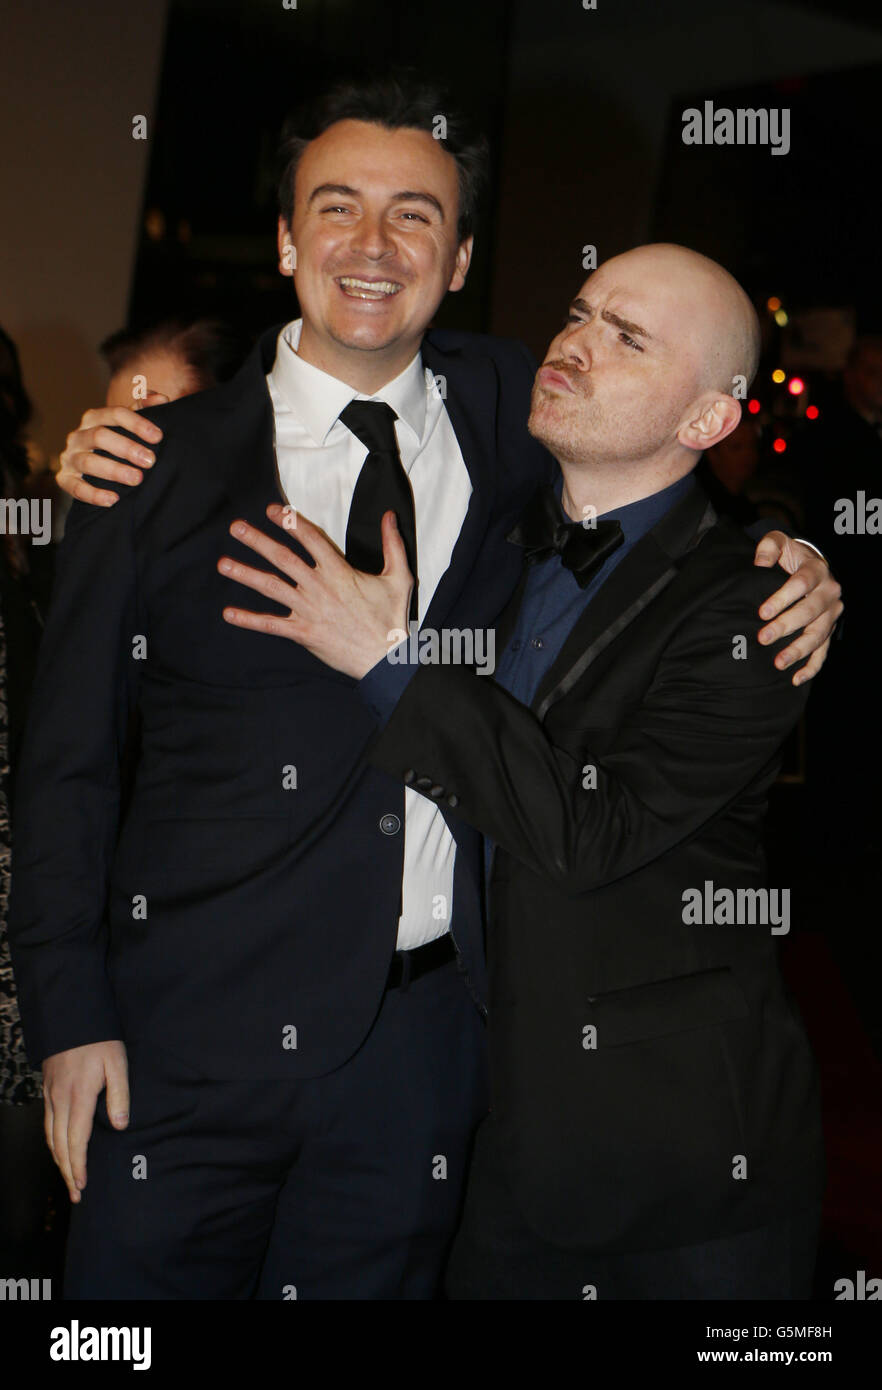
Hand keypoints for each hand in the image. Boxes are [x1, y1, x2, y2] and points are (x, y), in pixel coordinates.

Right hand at [42, 1040, 128, 1201]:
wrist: (72, 1018)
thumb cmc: (100, 1041)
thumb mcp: (117, 1063)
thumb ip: (120, 1094)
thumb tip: (121, 1124)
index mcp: (79, 1097)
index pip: (76, 1141)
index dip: (78, 1166)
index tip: (82, 1185)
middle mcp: (60, 1100)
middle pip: (60, 1145)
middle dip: (67, 1171)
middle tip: (76, 1193)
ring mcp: (51, 1095)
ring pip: (50, 1136)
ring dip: (58, 1160)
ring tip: (67, 1178)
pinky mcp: (48, 1089)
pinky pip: (46, 1123)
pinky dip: (51, 1142)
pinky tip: (58, 1148)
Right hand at [57, 404, 162, 506]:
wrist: (93, 470)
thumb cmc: (117, 443)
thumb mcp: (129, 425)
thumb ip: (144, 409)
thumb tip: (161, 399)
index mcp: (94, 418)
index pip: (114, 414)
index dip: (137, 423)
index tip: (158, 437)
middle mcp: (78, 435)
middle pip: (100, 436)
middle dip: (127, 448)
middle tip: (150, 461)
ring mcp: (69, 457)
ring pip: (88, 462)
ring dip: (113, 471)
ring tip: (137, 479)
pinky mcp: (64, 478)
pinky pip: (75, 487)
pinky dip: (93, 494)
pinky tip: (113, 499)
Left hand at [219, 505, 412, 677]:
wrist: (385, 658)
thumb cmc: (393, 618)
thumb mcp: (399, 576)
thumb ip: (392, 544)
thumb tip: (389, 516)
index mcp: (339, 572)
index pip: (310, 539)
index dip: (290, 521)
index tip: (272, 510)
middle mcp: (319, 587)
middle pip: (282, 558)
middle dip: (257, 541)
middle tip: (236, 528)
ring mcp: (308, 610)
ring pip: (271, 587)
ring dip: (245, 574)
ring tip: (223, 564)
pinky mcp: (303, 632)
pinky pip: (271, 625)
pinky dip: (249, 620)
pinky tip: (229, 613)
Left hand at [752, 531, 842, 685]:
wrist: (809, 566)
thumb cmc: (789, 556)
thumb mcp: (778, 543)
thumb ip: (768, 547)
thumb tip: (759, 563)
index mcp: (817, 570)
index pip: (801, 584)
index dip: (782, 598)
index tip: (762, 612)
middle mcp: (829, 592)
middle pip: (809, 612)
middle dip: (786, 626)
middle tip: (763, 638)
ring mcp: (831, 614)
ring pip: (818, 635)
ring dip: (799, 650)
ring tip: (778, 663)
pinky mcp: (828, 630)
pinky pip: (823, 651)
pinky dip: (811, 667)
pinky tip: (795, 679)